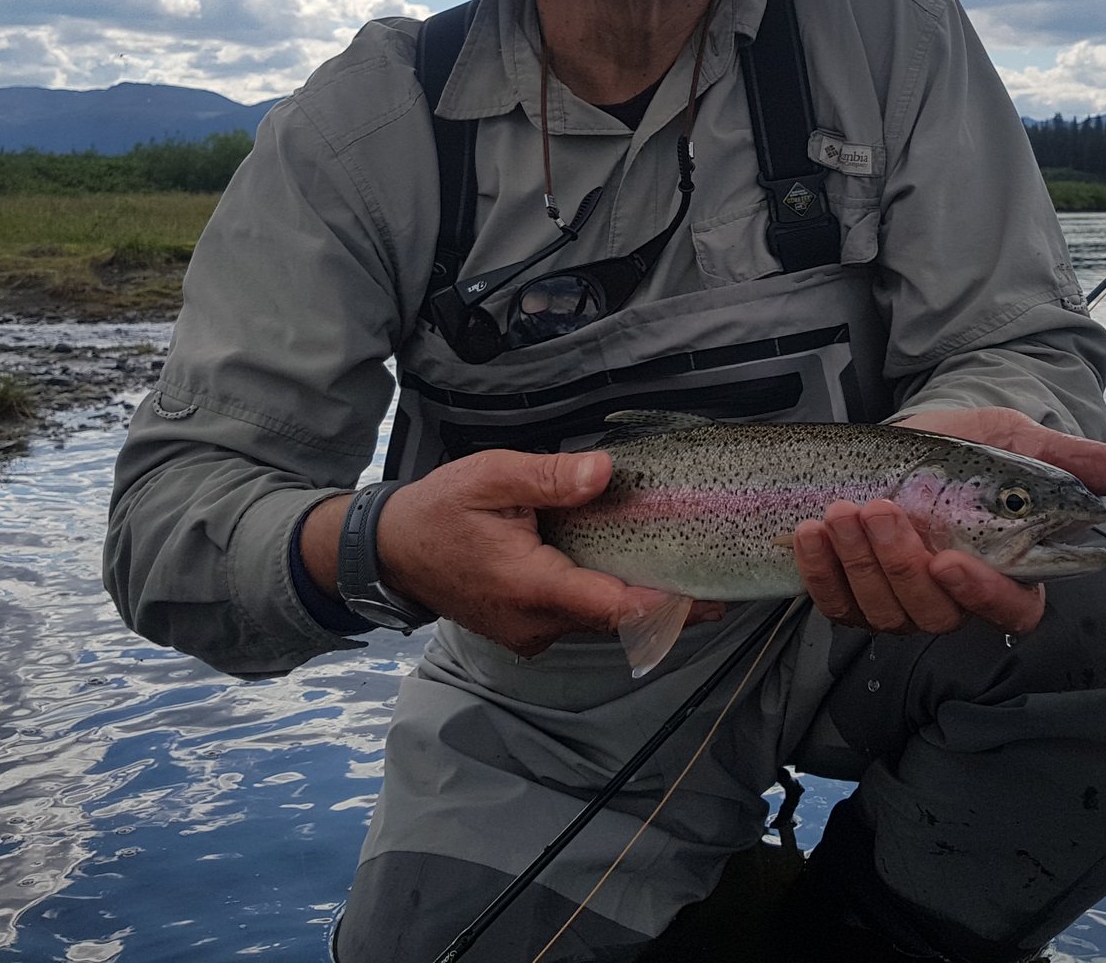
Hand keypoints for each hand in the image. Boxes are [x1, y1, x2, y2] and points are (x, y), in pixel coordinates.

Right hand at [374, 450, 720, 656]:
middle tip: (716, 580)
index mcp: (529, 586)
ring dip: (636, 603)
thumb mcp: (490, 476)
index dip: (663, 607)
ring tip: (686, 575)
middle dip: (664, 604)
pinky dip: (605, 601)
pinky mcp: (526, 631)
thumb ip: (548, 476)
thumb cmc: (438, 510)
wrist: (389, 552)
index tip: (707, 597)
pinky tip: (630, 574)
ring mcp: (529, 633)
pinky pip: (577, 620)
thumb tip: (604, 471)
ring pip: (598, 623)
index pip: (611, 608)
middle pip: (615, 620)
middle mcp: (534, 623)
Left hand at [791, 406, 1105, 637]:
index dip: (984, 594)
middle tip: (882, 511)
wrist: (901, 441)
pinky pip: (838, 604)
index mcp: (1006, 571)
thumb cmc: (964, 449)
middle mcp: (955, 598)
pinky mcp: (856, 599)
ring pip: (884, 611)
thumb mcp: (1013, 440)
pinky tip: (814, 532)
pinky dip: (822, 572)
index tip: (953, 560)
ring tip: (843, 512)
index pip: (1013, 609)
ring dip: (859, 563)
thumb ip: (1064, 458)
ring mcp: (904, 604)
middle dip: (902, 565)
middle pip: (936, 614)